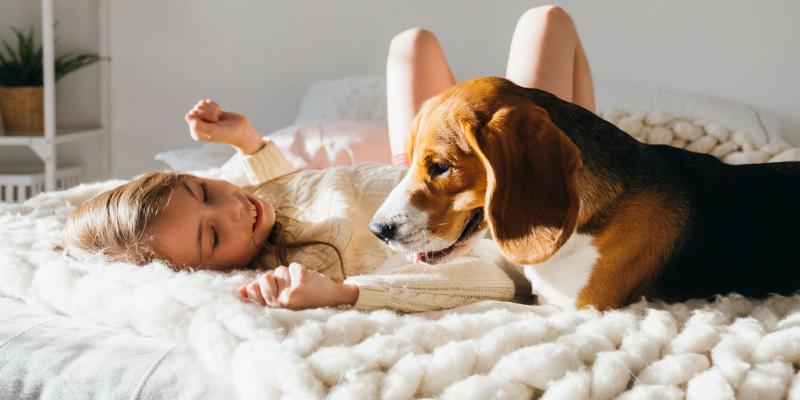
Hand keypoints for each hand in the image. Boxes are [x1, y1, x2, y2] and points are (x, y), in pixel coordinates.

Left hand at [185, 99, 263, 153]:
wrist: (242, 131)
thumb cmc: (227, 133)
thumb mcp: (213, 131)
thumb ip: (198, 126)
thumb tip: (187, 117)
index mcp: (196, 132)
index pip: (191, 115)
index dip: (203, 116)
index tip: (213, 123)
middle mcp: (198, 125)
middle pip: (196, 108)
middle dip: (209, 112)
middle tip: (217, 121)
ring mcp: (204, 118)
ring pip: (201, 104)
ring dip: (212, 108)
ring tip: (219, 117)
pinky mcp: (210, 111)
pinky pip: (207, 102)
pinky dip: (215, 105)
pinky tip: (220, 113)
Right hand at [238, 263, 358, 309]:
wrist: (336, 302)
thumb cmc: (307, 304)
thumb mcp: (283, 304)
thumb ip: (261, 297)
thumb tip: (242, 289)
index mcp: (275, 311)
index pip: (253, 292)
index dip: (257, 287)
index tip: (263, 288)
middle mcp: (280, 305)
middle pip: (265, 277)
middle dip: (277, 278)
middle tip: (290, 289)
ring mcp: (290, 295)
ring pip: (280, 270)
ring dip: (290, 276)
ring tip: (301, 287)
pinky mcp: (300, 284)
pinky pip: (293, 267)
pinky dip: (300, 271)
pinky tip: (309, 282)